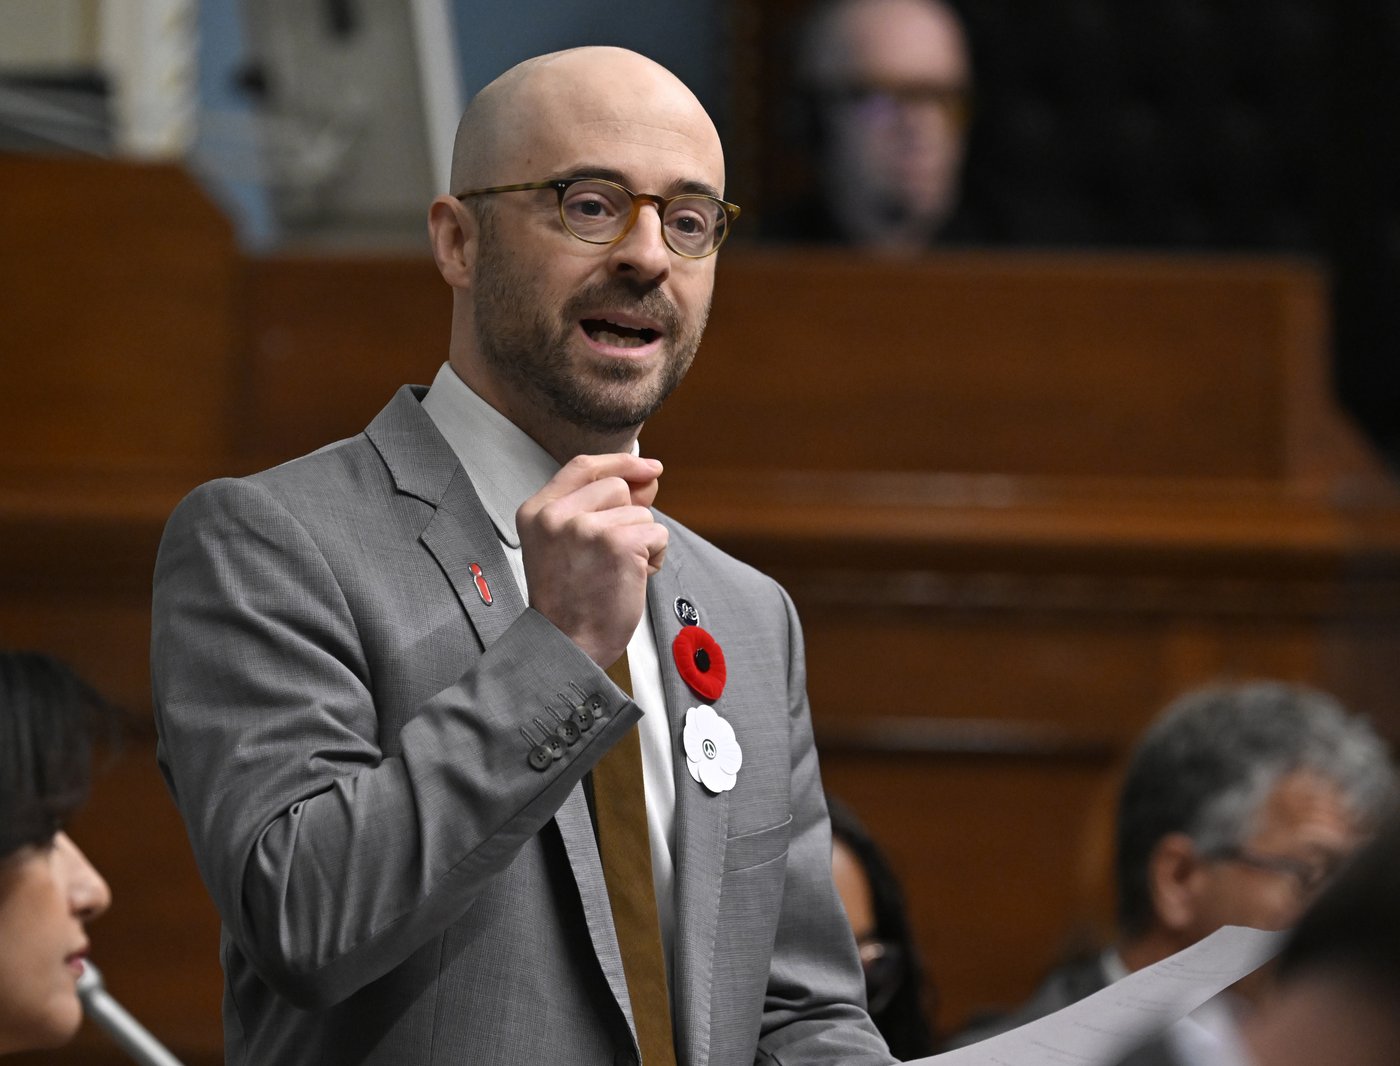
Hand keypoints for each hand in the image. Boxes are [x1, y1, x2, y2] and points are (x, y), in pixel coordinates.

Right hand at [517, 454, 666, 665]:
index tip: (646, 467)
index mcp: (537, 511)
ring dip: (641, 541)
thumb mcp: (566, 544)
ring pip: (641, 512)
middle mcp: (557, 515)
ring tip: (615, 572)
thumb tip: (647, 477)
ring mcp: (587, 527)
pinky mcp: (619, 543)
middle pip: (617, 486)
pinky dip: (655, 557)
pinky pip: (657, 533)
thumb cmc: (568, 603)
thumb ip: (600, 506)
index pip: (584, 466)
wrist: (567, 645)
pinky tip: (631, 578)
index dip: (620, 462)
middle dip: (628, 517)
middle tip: (611, 556)